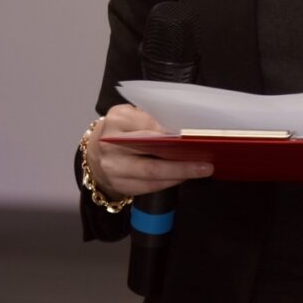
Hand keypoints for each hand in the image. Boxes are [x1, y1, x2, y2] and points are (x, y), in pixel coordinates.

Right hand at [86, 104, 212, 199]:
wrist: (96, 151)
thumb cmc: (122, 129)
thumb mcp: (133, 115)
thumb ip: (153, 119)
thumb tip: (184, 130)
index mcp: (118, 120)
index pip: (150, 126)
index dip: (172, 135)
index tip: (195, 138)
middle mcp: (111, 146)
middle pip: (151, 157)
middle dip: (181, 164)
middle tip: (206, 164)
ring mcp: (113, 169)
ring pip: (151, 177)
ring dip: (179, 175)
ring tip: (201, 170)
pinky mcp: (120, 185)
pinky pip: (148, 187)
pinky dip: (169, 182)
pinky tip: (183, 177)